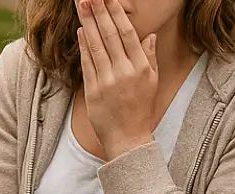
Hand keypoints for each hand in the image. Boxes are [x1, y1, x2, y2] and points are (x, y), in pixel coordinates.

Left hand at [77, 0, 158, 159]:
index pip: (126, 32)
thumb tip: (147, 36)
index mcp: (140, 66)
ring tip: (82, 4)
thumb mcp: (152, 82)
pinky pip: (88, 65)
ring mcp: (107, 82)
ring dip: (88, 23)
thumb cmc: (140, 110)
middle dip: (99, 11)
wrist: (127, 139)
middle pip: (109, 35)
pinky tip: (82, 31)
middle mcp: (124, 71)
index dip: (116, 13)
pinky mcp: (93, 92)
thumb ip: (149, 57)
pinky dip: (84, 47)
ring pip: (96, 46)